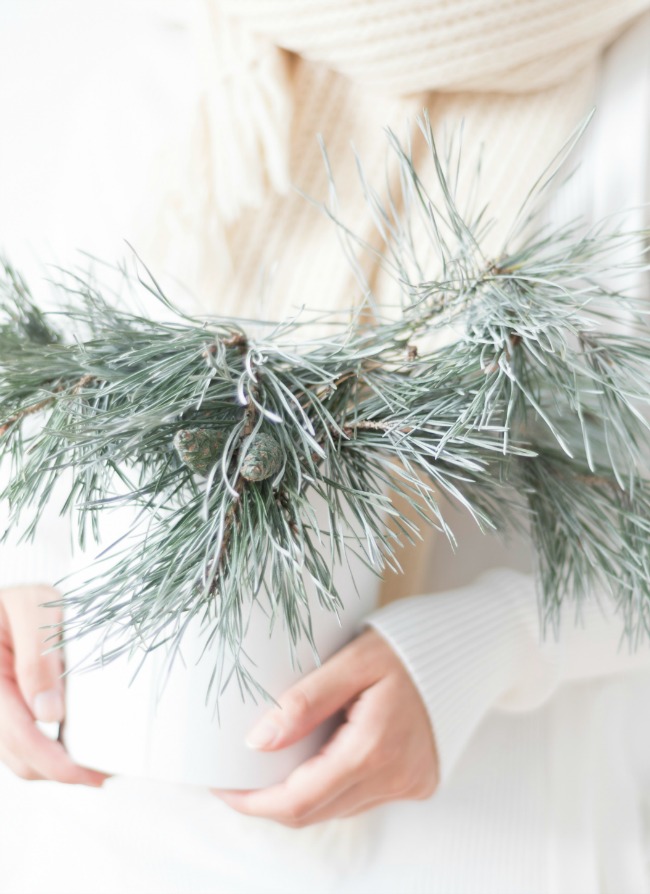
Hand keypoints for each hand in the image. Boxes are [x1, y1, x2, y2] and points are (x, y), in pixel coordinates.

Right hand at [0, 585, 106, 785]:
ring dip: (56, 767)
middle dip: (59, 772)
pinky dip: (51, 751)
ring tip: (97, 766)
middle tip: (103, 775)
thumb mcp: (31, 607)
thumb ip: (37, 654)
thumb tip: (50, 714)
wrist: (9, 597)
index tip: (85, 772)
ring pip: (20, 756)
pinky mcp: (9, 710)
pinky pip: (25, 741)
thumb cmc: (20, 597)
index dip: (52, 762)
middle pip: (19, 757)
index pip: (18, 735)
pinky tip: (79, 748)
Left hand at [214, 628, 438, 825]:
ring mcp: (410, 785)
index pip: (298, 801)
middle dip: (271, 802)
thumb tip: (257, 740)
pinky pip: (362, 798)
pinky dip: (333, 785)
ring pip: (337, 808)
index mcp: (373, 749)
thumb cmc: (407, 645)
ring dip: (302, 794)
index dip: (255, 803)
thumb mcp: (351, 660)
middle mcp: (395, 778)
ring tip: (275, 764)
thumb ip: (304, 701)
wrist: (466, 648)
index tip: (224, 789)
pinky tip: (320, 757)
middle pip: (315, 812)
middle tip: (240, 777)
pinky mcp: (418, 783)